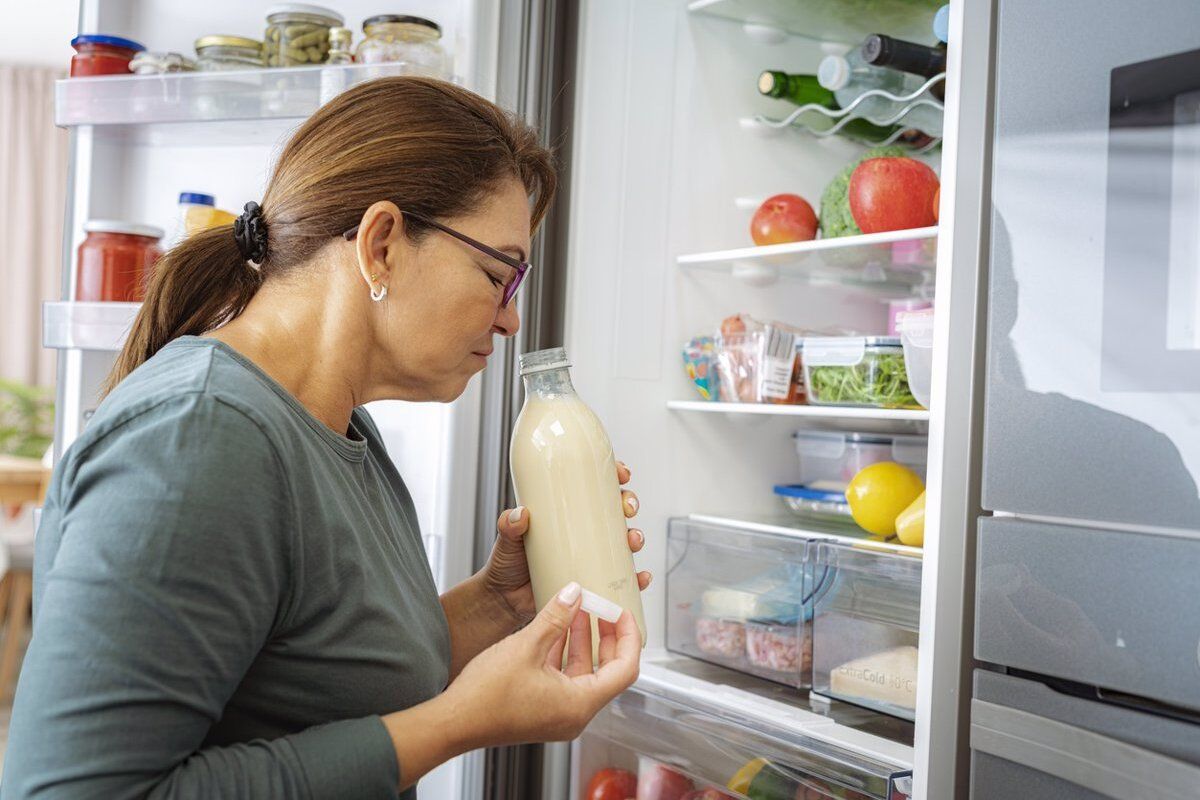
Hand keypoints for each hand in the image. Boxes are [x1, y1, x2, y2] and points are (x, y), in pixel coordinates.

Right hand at [381, 583, 640, 787]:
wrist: (452, 722)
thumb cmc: (485, 696)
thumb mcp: (526, 646)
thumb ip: (555, 617)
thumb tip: (575, 593)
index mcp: (580, 705)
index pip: (625, 669)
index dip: (629, 637)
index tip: (623, 613)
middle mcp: (574, 715)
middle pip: (608, 671)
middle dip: (606, 636)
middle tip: (603, 608)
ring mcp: (558, 715)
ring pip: (584, 673)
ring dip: (583, 641)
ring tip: (577, 609)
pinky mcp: (543, 711)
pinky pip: (565, 679)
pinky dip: (565, 653)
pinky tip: (554, 628)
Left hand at [483, 461, 650, 623]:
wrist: (505, 601)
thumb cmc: (507, 564)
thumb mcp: (507, 538)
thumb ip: (509, 525)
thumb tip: (521, 514)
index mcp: (565, 513)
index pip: (594, 487)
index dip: (613, 476)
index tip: (621, 474)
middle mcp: (582, 532)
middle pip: (616, 510)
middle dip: (629, 504)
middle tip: (627, 508)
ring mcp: (590, 556)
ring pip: (624, 541)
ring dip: (635, 537)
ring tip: (632, 541)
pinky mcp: (594, 581)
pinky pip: (623, 579)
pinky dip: (637, 578)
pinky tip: (641, 577)